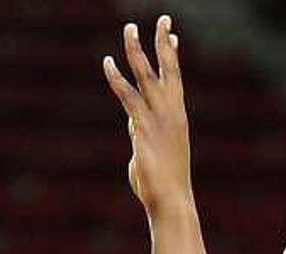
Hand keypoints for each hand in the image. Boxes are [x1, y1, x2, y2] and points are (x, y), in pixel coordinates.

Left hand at [103, 17, 191, 215]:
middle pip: (168, 69)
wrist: (171, 202)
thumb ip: (143, 136)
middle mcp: (171, 113)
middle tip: (163, 18)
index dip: (173, 57)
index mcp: (178, 118)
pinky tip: (107, 62)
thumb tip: (133, 128)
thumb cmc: (163, 187)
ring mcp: (157, 118)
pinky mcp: (141, 127)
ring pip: (146, 75)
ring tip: (129, 28)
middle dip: (164, 42)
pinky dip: (116, 78)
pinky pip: (126, 96)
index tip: (174, 36)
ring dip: (136, 49)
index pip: (176, 80)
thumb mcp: (154, 155)